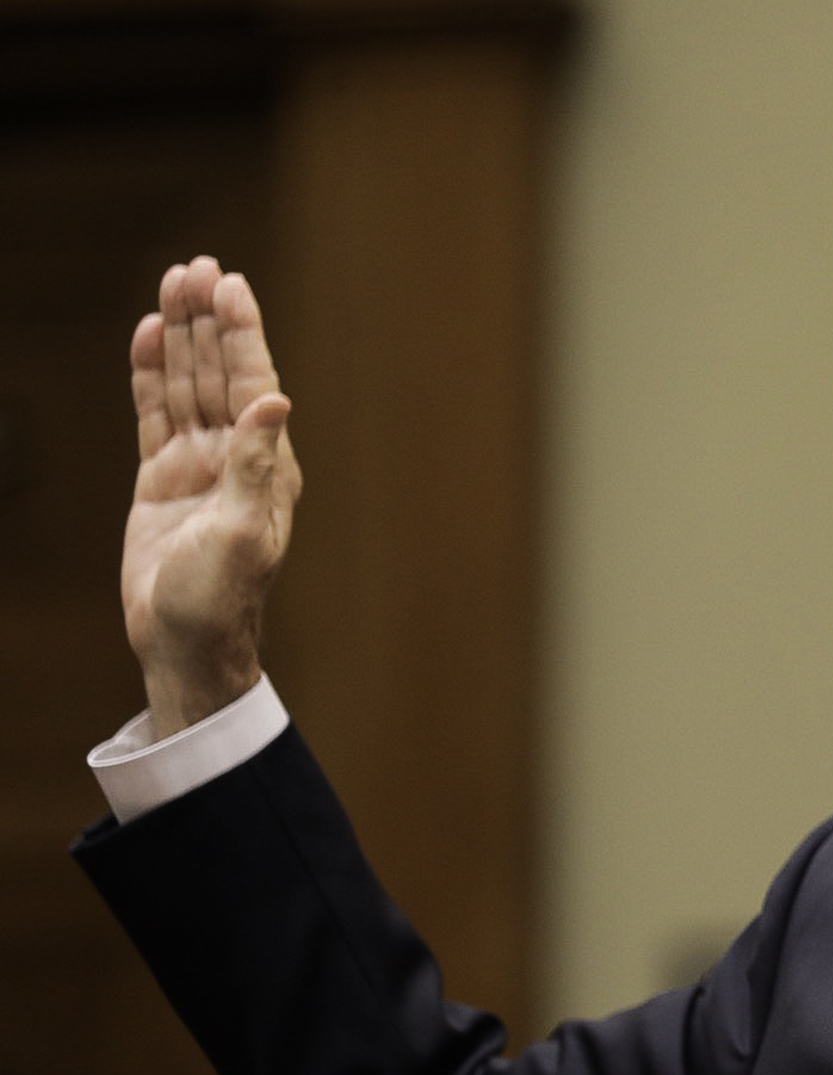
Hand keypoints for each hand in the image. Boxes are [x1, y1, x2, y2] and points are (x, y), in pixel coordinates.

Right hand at [123, 257, 300, 736]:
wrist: (184, 644)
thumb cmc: (220, 600)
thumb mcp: (243, 534)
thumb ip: (257, 467)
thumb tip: (277, 402)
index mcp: (267, 467)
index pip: (253, 382)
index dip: (242, 332)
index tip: (230, 284)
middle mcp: (237, 458)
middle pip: (220, 372)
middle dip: (210, 319)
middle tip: (197, 266)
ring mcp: (198, 466)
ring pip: (187, 385)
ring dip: (182, 336)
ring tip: (173, 283)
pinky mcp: (161, 480)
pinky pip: (154, 414)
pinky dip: (152, 374)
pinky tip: (150, 336)